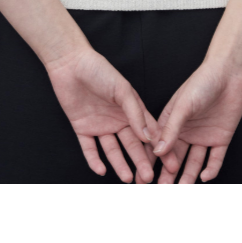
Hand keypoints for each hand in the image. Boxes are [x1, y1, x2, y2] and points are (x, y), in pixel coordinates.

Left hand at [46, 48, 155, 183]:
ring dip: (120, 164)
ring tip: (128, 179)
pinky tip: (101, 170)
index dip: (160, 148)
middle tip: (148, 178)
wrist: (70, 63)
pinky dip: (94, 160)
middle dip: (141, 162)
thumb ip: (135, 113)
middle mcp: (118, 120)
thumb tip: (150, 137)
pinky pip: (89, 148)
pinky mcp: (82, 128)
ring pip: (113, 150)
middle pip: (132, 145)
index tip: (171, 164)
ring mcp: (100, 125)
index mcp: (131, 110)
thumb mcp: (122, 90)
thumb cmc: (100, 71)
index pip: (149, 133)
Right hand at [152, 59, 241, 183]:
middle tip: (162, 188)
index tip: (143, 178)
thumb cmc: (202, 82)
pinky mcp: (220, 138)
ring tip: (182, 188)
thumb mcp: (183, 106)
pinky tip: (205, 177)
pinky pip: (215, 158)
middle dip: (168, 175)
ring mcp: (203, 136)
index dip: (152, 162)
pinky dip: (211, 169)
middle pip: (175, 158)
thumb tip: (158, 151)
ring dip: (188, 176)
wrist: (229, 73)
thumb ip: (171, 129)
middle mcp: (186, 131)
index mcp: (172, 122)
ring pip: (194, 162)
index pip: (160, 146)